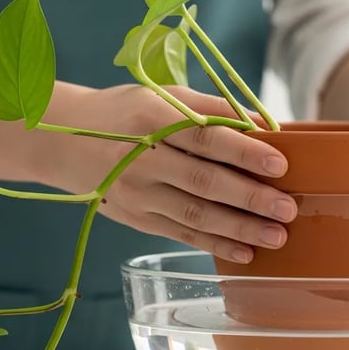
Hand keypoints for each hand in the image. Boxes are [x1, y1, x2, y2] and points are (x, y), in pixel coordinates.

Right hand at [35, 84, 297, 262]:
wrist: (60, 141)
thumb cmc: (123, 113)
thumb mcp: (161, 96)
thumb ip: (210, 108)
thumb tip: (261, 121)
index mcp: (151, 121)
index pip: (205, 138)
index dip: (243, 151)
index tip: (280, 163)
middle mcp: (142, 160)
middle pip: (203, 182)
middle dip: (250, 198)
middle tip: (288, 208)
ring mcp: (138, 194)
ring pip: (195, 215)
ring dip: (239, 229)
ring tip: (276, 237)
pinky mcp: (137, 219)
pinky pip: (181, 234)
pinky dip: (215, 245)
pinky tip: (245, 252)